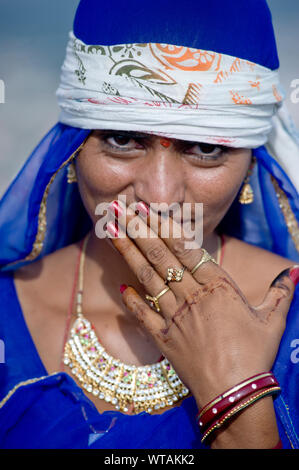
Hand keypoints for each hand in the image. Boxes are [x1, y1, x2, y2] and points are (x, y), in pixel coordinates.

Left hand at [106, 200, 295, 408]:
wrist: (236, 394)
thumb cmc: (256, 355)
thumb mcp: (273, 320)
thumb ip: (280, 293)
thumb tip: (296, 272)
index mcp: (217, 286)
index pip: (187, 248)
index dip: (166, 226)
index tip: (149, 209)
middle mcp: (192, 296)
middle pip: (161, 257)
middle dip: (140, 230)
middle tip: (121, 210)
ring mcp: (174, 316)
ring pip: (148, 278)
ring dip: (129, 253)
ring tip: (113, 232)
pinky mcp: (163, 339)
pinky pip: (143, 316)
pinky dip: (131, 301)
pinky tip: (120, 286)